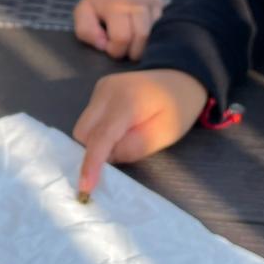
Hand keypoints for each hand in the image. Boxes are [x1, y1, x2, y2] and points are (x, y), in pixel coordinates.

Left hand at [73, 0, 164, 60]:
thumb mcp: (83, 12)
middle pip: (142, 38)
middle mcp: (138, 5)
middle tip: (123, 49)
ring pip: (155, 36)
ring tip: (133, 44)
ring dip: (144, 47)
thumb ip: (86, 31)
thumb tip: (103, 46)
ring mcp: (154, 5)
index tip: (110, 46)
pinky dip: (154, 39)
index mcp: (116, 7)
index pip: (122, 38)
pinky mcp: (164, 7)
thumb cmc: (99, 2)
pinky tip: (144, 38)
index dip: (115, 50)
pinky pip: (164, 30)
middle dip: (132, 52)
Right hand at [73, 69, 207, 194]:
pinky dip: (99, 131)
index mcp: (127, 100)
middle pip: (83, 133)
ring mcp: (100, 88)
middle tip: (119, 158)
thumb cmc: (179, 107)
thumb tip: (107, 158)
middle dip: (93, 152)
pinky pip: (90, 119)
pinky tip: (120, 129)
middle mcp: (106, 90)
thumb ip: (135, 148)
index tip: (85, 187)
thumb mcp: (166, 134)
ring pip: (84, 127)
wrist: (180, 76)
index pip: (101, 136)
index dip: (91, 163)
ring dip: (97, 142)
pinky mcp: (99, 89)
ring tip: (126, 139)